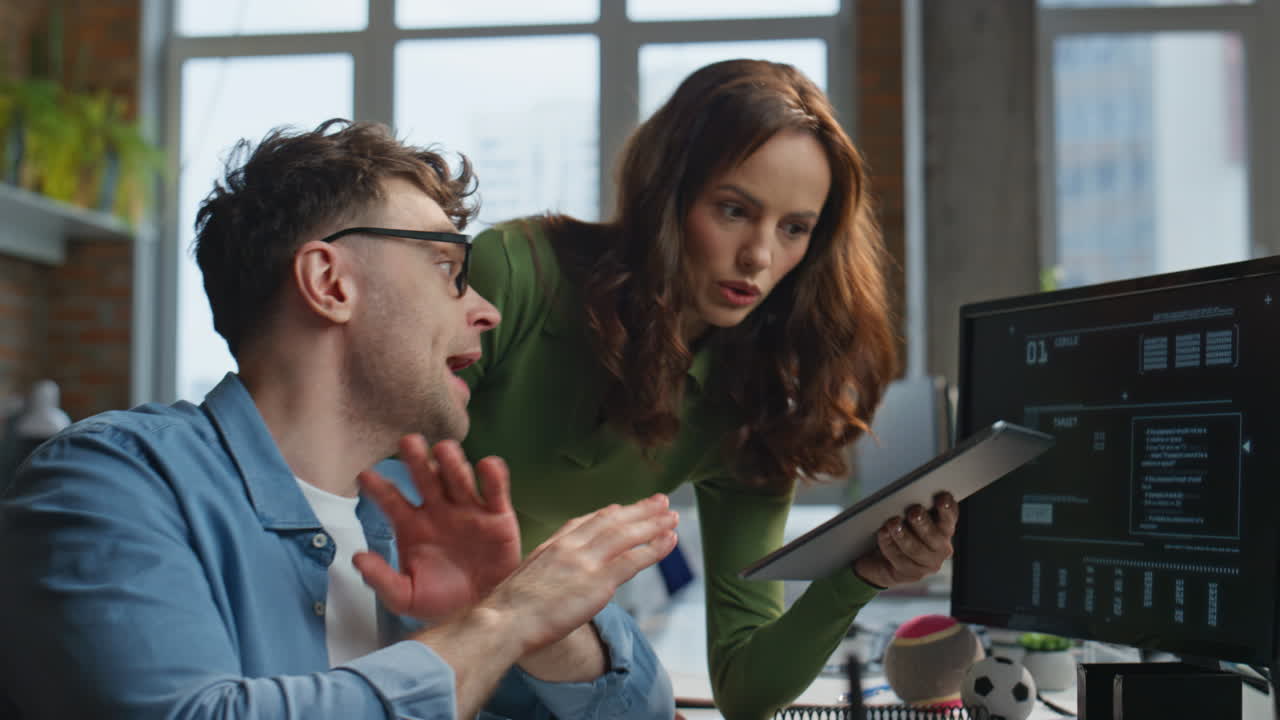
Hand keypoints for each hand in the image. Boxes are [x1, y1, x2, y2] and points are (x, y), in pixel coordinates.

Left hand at [353, 435, 519, 621]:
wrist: (481, 611)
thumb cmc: (440, 601)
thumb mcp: (405, 597)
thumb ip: (381, 580)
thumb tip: (357, 558)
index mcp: (412, 526)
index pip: (392, 500)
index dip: (379, 488)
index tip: (364, 476)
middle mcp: (439, 510)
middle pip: (425, 477)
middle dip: (417, 459)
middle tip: (408, 442)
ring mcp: (468, 509)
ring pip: (458, 476)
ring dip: (451, 462)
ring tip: (444, 451)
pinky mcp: (498, 515)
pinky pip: (495, 489)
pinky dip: (493, 474)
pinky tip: (485, 466)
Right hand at [483, 494, 679, 654]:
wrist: (504, 621)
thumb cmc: (507, 613)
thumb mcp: (523, 581)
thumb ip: (545, 576)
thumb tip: (554, 585)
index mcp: (552, 546)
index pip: (584, 522)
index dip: (607, 514)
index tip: (621, 508)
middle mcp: (570, 548)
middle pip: (611, 522)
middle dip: (638, 511)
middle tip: (660, 501)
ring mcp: (586, 562)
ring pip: (627, 535)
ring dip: (653, 524)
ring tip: (672, 516)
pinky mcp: (599, 581)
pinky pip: (634, 560)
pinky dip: (654, 548)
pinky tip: (669, 540)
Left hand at [852, 492, 956, 588]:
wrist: (881, 560)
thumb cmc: (898, 531)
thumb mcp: (907, 517)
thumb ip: (912, 508)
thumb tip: (905, 496)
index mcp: (944, 528)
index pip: (950, 517)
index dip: (948, 508)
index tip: (942, 498)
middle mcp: (941, 547)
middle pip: (934, 535)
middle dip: (923, 523)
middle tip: (914, 512)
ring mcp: (928, 564)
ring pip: (916, 549)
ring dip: (903, 535)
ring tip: (893, 523)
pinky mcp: (912, 574)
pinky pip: (900, 560)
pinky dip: (889, 545)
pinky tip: (883, 534)